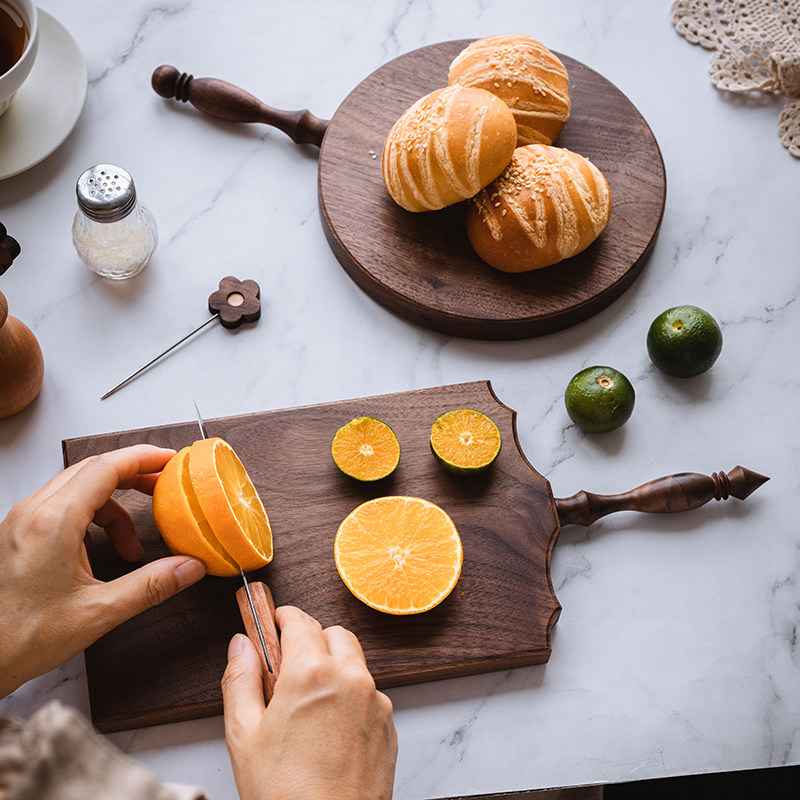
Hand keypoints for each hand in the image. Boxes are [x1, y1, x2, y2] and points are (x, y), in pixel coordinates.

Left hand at [0, 445, 205, 697]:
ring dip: (112, 506)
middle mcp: (33, 512)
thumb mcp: (98, 612)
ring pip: (77, 488)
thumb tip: (189, 568)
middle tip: (163, 487)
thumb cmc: (21, 637)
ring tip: (131, 546)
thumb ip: (151, 586)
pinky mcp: (17, 534)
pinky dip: (91, 519)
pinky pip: (61, 506)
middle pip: (92, 470)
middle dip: (132, 476)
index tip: (170, 460)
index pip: (106, 467)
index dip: (143, 458)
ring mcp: (21, 521)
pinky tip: (101, 552)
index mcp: (53, 522)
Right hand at [222, 606, 396, 799]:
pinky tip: (330, 727)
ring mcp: (375, 701)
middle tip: (289, 666)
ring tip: (309, 703)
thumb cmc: (286, 794)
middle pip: (334, 633)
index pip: (300, 620)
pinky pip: (370, 693)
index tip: (275, 622)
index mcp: (312, 673)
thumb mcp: (244, 735)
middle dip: (312, 640)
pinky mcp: (388, 724)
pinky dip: (352, 696)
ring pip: (355, 662)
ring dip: (335, 667)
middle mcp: (350, 678)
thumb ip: (240, 679)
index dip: (283, 617)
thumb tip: (241, 646)